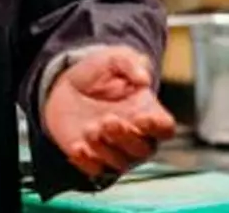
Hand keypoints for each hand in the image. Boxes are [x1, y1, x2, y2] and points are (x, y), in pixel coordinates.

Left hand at [42, 46, 175, 179]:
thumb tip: (144, 78)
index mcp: (147, 112)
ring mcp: (114, 149)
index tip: (142, 117)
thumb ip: (130, 62)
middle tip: (108, 120)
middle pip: (143, 149)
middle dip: (126, 137)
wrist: (64, 83)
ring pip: (121, 162)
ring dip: (106, 149)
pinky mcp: (92, 157)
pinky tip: (78, 148)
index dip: (158, 127)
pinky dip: (87, 163)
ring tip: (90, 129)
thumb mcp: (114, 58)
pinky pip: (96, 170)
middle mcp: (135, 135)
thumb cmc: (98, 72)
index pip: (165, 128)